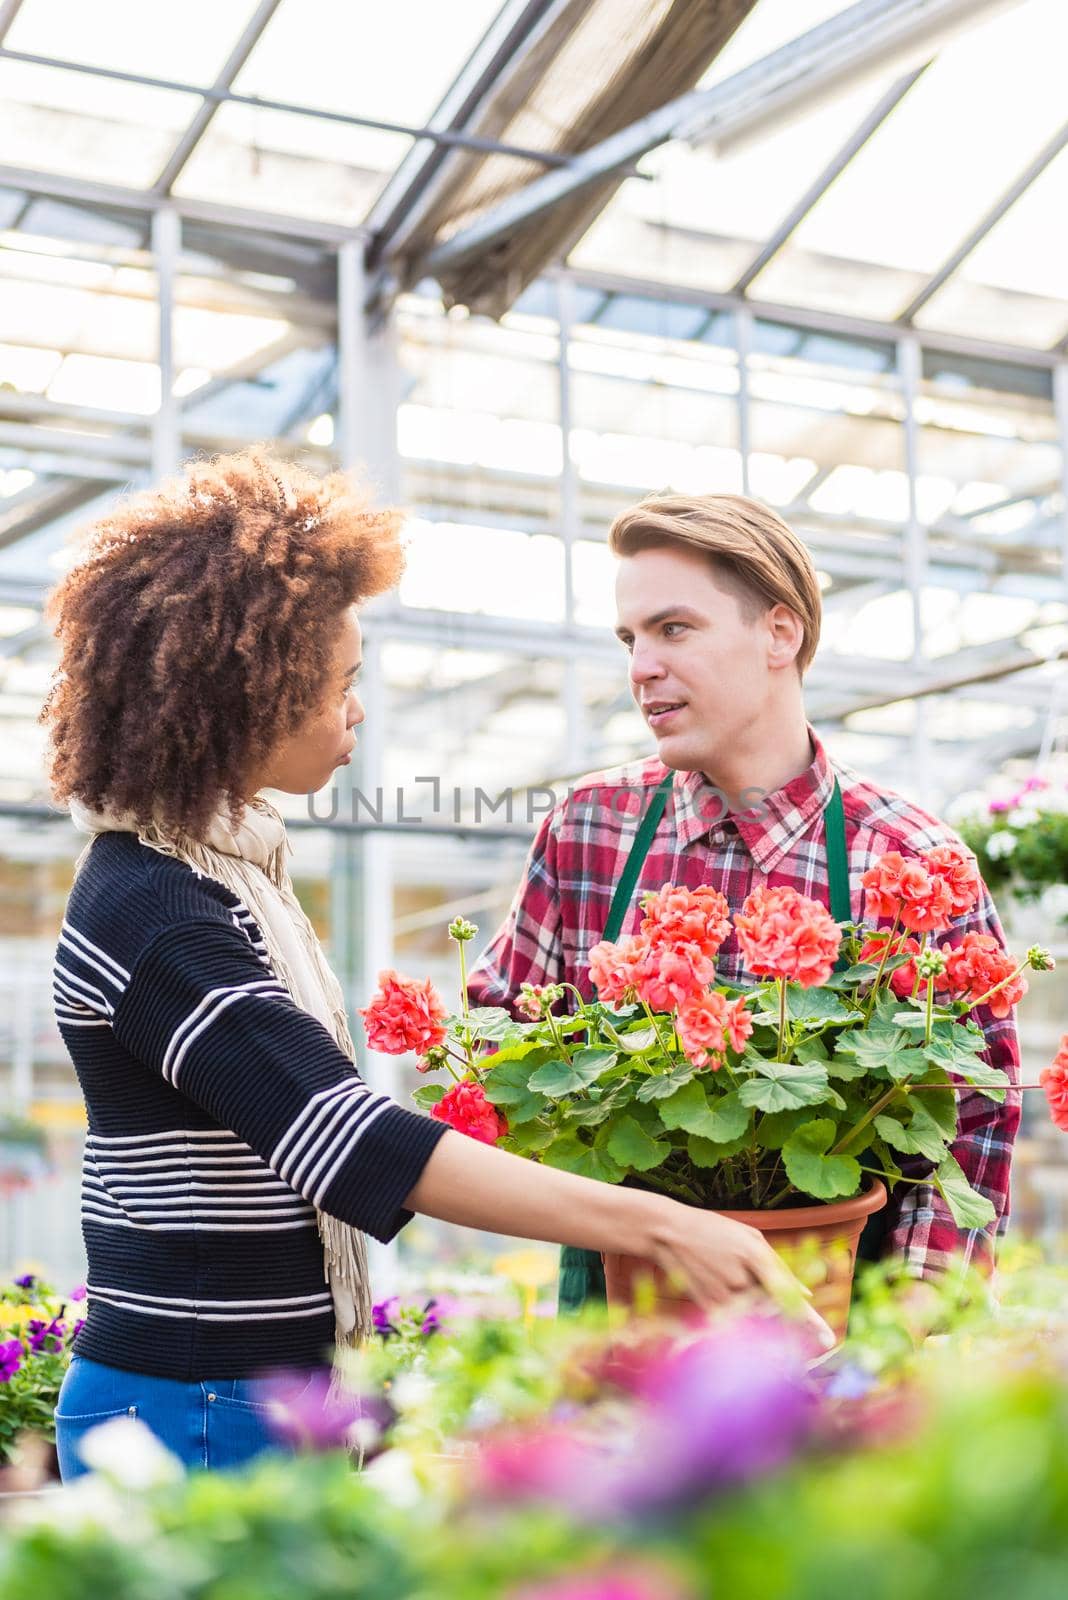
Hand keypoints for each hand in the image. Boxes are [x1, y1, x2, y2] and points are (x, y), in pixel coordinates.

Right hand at [650, 1204, 835, 1350]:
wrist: (668, 1232)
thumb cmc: (714, 1230)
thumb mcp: (749, 1236)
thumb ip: (778, 1265)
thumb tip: (806, 1292)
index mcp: (755, 1254)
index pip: (789, 1293)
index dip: (810, 1319)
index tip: (828, 1339)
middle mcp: (742, 1278)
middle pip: (773, 1308)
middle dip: (779, 1311)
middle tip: (767, 1298)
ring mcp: (724, 1294)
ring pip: (755, 1314)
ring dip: (756, 1308)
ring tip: (731, 1278)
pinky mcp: (709, 1306)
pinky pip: (734, 1318)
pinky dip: (739, 1312)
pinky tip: (723, 1288)